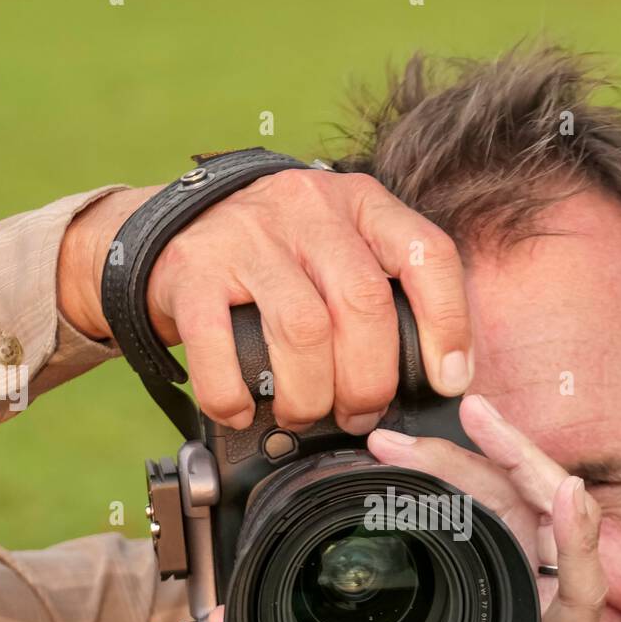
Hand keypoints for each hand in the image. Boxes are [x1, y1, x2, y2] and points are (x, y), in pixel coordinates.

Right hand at [56, 168, 472, 430]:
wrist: (172, 227)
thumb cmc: (276, 258)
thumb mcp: (340, 249)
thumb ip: (383, 294)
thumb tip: (436, 381)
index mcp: (360, 203)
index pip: (427, 254)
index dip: (448, 325)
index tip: (448, 381)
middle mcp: (308, 207)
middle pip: (363, 304)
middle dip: (369, 380)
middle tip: (359, 415)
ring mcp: (247, 235)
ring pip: (303, 329)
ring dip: (309, 395)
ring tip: (302, 417)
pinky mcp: (192, 268)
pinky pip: (219, 345)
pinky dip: (233, 395)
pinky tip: (242, 411)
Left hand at [211, 394, 605, 621]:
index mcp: (470, 613)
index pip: (467, 519)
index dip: (431, 473)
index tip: (375, 449)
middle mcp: (512, 611)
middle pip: (504, 503)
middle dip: (458, 453)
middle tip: (395, 433)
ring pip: (549, 523)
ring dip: (521, 462)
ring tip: (481, 418)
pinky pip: (581, 588)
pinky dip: (579, 534)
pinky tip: (564, 492)